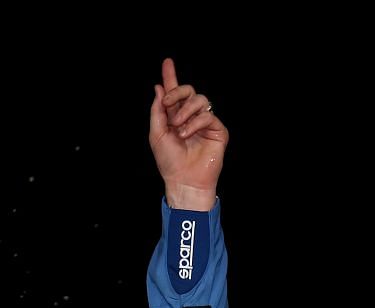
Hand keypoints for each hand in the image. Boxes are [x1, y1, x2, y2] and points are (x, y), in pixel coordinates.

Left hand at [149, 58, 227, 210]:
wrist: (183, 180)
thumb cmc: (169, 161)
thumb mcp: (157, 134)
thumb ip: (158, 111)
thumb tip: (159, 88)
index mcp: (175, 117)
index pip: (174, 93)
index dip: (170, 76)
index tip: (167, 61)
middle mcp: (191, 117)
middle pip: (188, 91)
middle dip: (177, 91)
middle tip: (167, 102)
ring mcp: (205, 123)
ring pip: (200, 99)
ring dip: (185, 111)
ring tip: (177, 127)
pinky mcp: (217, 130)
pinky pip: (208, 115)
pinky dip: (194, 123)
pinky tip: (186, 135)